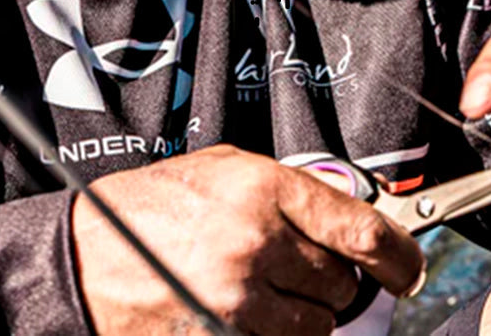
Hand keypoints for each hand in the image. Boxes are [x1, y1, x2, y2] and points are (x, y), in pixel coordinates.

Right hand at [71, 144, 424, 335]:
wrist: (84, 255)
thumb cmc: (149, 208)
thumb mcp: (221, 170)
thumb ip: (287, 189)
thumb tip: (347, 215)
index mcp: (262, 188)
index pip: (362, 230)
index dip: (399, 255)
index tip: (406, 267)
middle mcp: (256, 242)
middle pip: (342, 284)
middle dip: (332, 282)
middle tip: (300, 269)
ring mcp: (239, 297)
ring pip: (317, 326)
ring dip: (303, 315)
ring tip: (262, 290)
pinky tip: (243, 312)